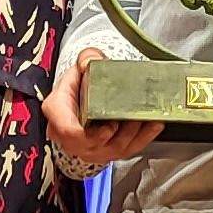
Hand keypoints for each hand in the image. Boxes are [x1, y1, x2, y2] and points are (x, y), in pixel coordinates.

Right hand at [45, 48, 163, 167]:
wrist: (79, 101)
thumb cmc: (75, 88)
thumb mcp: (77, 69)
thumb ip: (85, 60)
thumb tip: (89, 61)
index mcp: (58, 115)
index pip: (69, 133)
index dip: (90, 136)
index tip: (108, 128)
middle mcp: (71, 138)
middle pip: (95, 145)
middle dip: (120, 135)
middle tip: (135, 119)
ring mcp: (89, 148)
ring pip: (113, 150)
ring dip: (134, 136)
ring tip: (148, 120)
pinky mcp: (106, 152)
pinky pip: (125, 151)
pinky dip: (143, 139)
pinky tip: (154, 126)